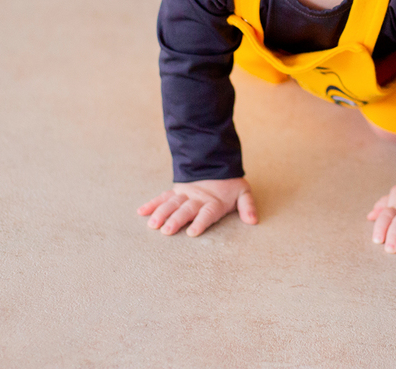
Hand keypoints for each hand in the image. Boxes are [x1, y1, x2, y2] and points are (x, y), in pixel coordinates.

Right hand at [138, 178, 257, 236]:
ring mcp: (185, 194)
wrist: (217, 163)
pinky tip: (141, 212)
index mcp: (214, 202)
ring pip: (172, 203)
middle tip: (166, 231)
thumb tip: (253, 221)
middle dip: (176, 220)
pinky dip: (152, 204)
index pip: (207, 213)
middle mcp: (197, 199)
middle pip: (186, 209)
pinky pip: (163, 197)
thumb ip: (247, 206)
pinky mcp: (176, 191)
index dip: (200, 222)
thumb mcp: (243, 193)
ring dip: (161, 213)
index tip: (192, 232)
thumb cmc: (230, 185)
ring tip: (152, 224)